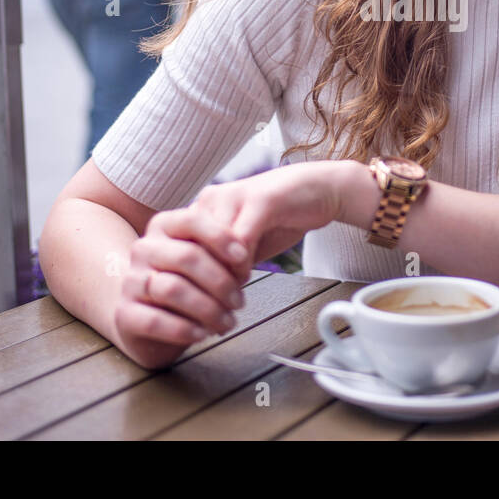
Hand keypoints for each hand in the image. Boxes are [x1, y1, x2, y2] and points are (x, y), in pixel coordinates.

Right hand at [113, 206, 252, 368]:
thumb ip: (222, 256)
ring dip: (208, 309)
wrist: (147, 318)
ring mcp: (130, 280)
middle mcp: (143, 248)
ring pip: (173, 289)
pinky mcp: (124, 313)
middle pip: (186, 256)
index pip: (192, 220)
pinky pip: (155, 320)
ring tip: (228, 322)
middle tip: (240, 302)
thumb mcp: (205, 263)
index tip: (244, 259)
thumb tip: (244, 262)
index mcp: (163, 226)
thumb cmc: (187, 284)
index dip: (221, 237)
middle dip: (221, 281)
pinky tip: (203, 334)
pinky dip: (184, 329)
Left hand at [169, 161, 374, 312]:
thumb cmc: (281, 217)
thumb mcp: (245, 241)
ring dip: (220, 278)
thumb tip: (203, 295)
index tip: (196, 306)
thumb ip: (224, 260)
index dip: (186, 279)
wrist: (319, 190)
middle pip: (190, 248)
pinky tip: (245, 278)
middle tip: (212, 308)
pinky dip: (239, 265)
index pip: (179, 248)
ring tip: (228, 298)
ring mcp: (233, 196)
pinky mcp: (259, 200)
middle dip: (200, 283)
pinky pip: (240, 240)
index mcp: (203, 207)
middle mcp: (211, 198)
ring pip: (212, 246)